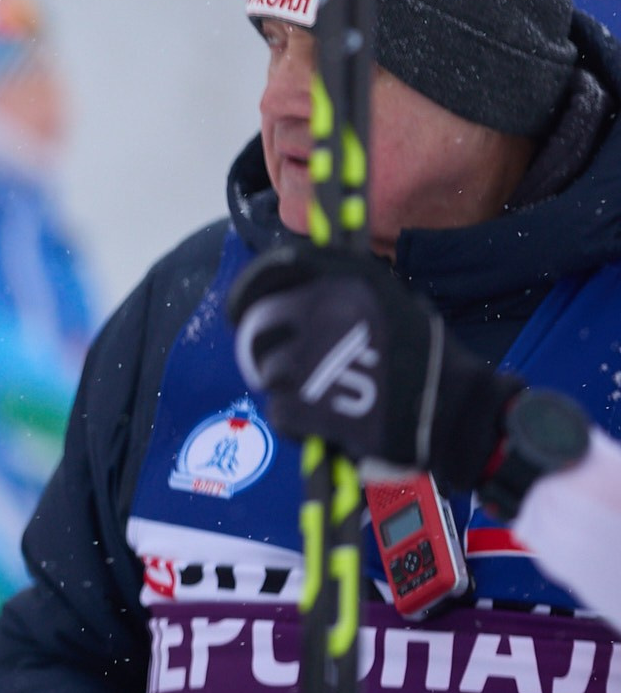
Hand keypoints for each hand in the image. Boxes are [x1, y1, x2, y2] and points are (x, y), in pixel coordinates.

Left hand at [229, 246, 519, 485]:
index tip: (240, 309)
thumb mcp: (391, 300)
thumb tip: (293, 288)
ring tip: (319, 396)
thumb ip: (341, 290)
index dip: (248, 291)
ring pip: (267, 371)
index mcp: (344, 281)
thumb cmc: (426, 359)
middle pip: (260, 325)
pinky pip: (280, 410)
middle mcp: (321, 311)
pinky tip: (324, 422)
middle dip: (264, 348)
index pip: (273, 271)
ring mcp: (310, 358)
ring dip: (285, 387)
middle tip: (284, 366)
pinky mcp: (306, 403)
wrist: (453, 412)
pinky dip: (296, 420)